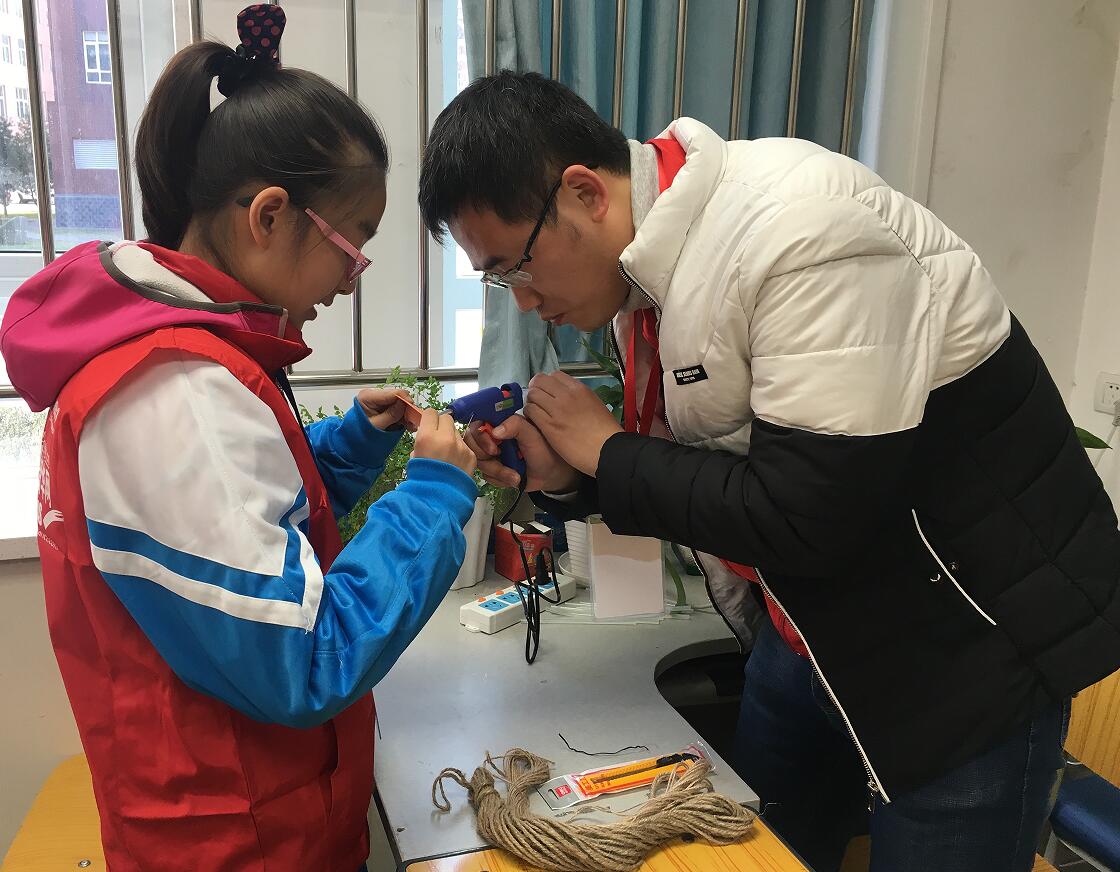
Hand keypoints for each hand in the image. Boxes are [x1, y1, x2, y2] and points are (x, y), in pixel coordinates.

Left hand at [356, 388, 412, 430]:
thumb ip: (391, 414)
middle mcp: (374, 395)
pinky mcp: (383, 406)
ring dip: (406, 414)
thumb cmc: (359, 433)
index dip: (406, 401)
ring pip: (399, 403)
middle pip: (398, 397)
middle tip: (413, 422)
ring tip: (410, 426)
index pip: (393, 393)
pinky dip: (402, 416)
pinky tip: (406, 425)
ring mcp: (379, 400)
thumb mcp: (376, 426)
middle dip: (407, 409)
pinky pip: (397, 408)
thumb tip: (404, 404)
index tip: (414, 412)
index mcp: (368, 396)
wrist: (352, 439)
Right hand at [412, 408, 476, 475]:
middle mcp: (446, 437)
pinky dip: (460, 451)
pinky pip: (465, 446)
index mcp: (427, 436)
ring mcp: (461, 446)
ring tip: (447, 454)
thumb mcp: (414, 457)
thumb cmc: (422, 479)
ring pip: (457, 432)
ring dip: (452, 438)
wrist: (438, 500)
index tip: (428, 425)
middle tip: (438, 437)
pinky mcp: (471, 455)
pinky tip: (456, 463)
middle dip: (442, 426)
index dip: (429, 419)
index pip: (431, 413)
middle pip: (446, 419)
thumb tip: (427, 436)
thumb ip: (422, 442)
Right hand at [465, 414, 581, 491]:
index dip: (480, 436)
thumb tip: (495, 431)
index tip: (493, 447)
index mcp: (500, 424)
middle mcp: (492, 438)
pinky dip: (500, 480)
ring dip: (497, 472)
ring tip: (515, 476)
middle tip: (500, 459)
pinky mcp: (493, 471)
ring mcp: (491, 455)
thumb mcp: (532, 434)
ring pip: (479, 463)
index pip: (477, 425)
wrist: (551, 473)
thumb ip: (516, 425)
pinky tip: (514, 479)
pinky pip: (486, 477)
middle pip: (472, 445)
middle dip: (486, 456)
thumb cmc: (544, 448)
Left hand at [523, 372, 623, 476]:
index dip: (548, 383)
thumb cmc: (605, 432)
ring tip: (535, 411)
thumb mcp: (595, 404)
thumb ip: (579, 397)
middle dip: (536, 389)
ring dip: (531, 402)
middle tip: (537, 401)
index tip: (548, 392)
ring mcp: (557, 410)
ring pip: (532, 394)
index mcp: (580, 389)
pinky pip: (530, 411)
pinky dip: (529, 414)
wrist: (606, 450)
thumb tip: (566, 395)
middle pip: (540, 381)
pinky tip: (534, 421)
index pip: (554, 375)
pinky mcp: (549, 425)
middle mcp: (567, 395)